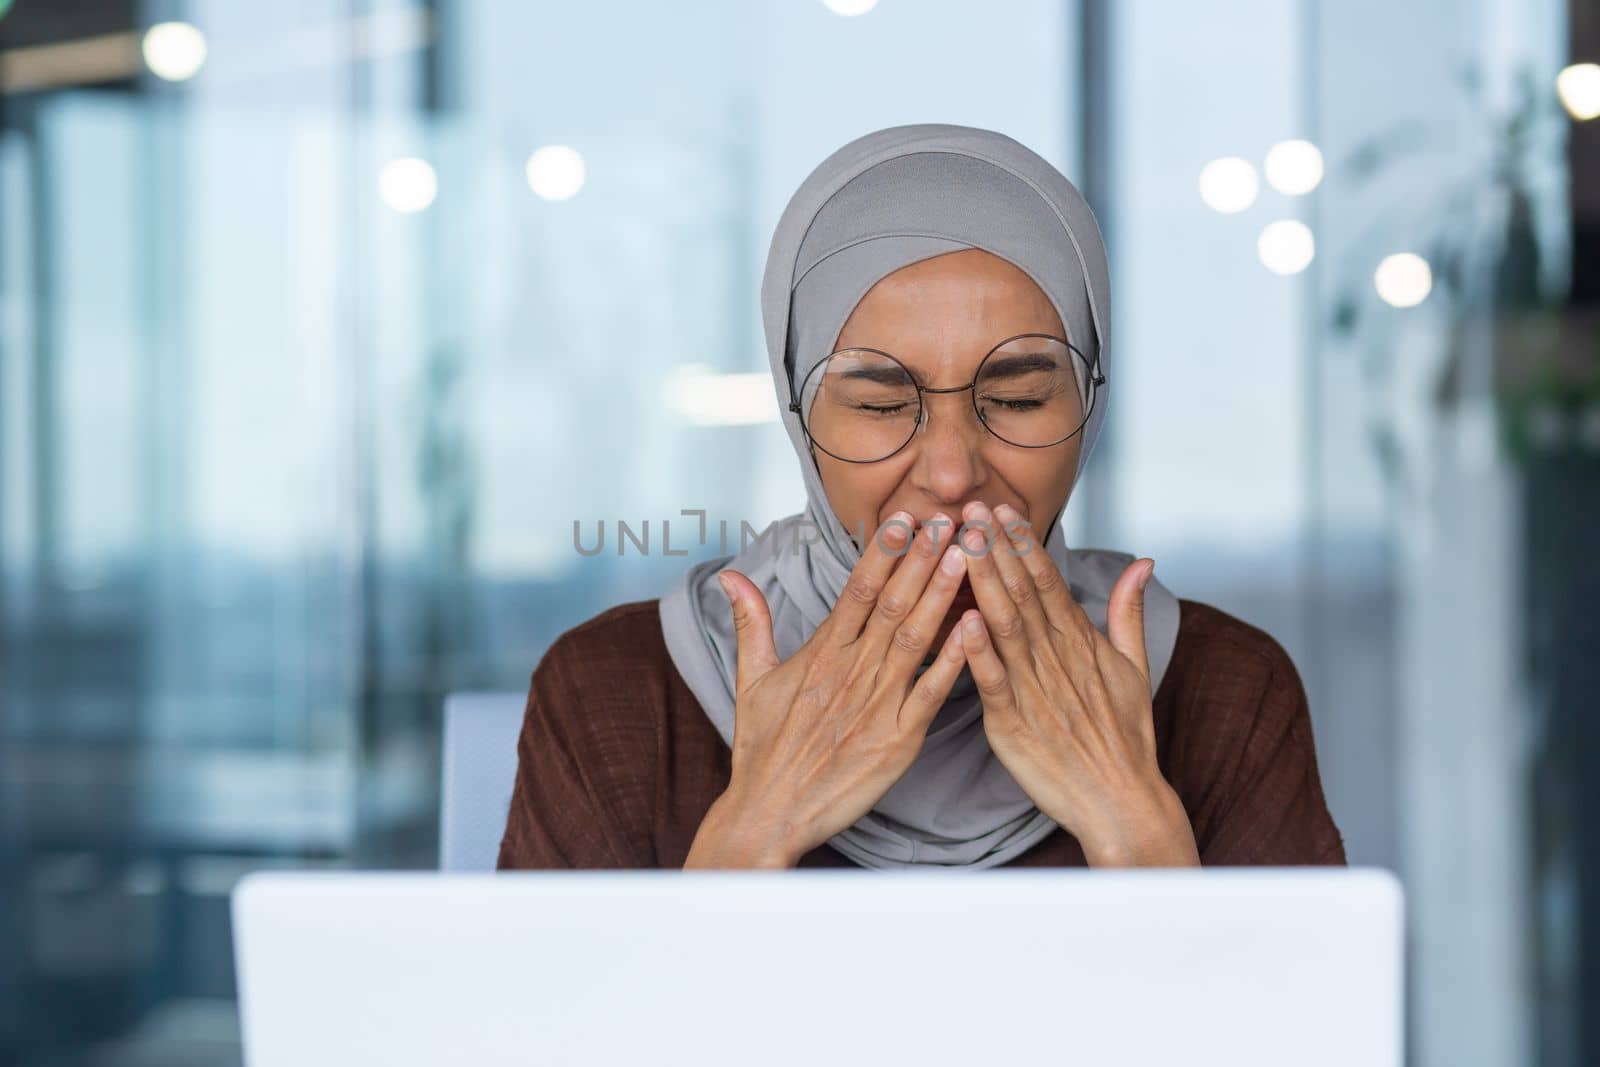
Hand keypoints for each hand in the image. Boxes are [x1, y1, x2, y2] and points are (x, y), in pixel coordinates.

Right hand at [684, 512, 971, 868]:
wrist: (770, 811)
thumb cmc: (762, 748)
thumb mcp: (750, 679)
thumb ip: (751, 622)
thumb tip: (732, 575)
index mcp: (821, 654)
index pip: (857, 590)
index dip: (883, 551)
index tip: (903, 516)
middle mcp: (850, 672)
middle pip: (892, 604)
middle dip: (921, 559)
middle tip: (948, 519)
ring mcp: (876, 705)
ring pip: (914, 639)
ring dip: (941, 595)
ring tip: (964, 556)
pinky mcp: (897, 740)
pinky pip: (931, 693)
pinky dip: (952, 660)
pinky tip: (974, 629)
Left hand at [951, 501, 1198, 867]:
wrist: (1122, 800)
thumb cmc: (1124, 736)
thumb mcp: (1134, 667)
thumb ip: (1128, 611)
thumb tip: (1143, 561)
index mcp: (1080, 641)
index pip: (1047, 581)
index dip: (1023, 542)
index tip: (1000, 507)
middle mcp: (1058, 658)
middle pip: (1023, 593)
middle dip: (997, 548)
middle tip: (972, 507)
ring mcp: (1036, 689)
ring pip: (1006, 626)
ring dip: (984, 584)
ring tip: (964, 545)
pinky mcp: (1015, 723)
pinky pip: (994, 681)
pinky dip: (979, 652)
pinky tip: (963, 620)